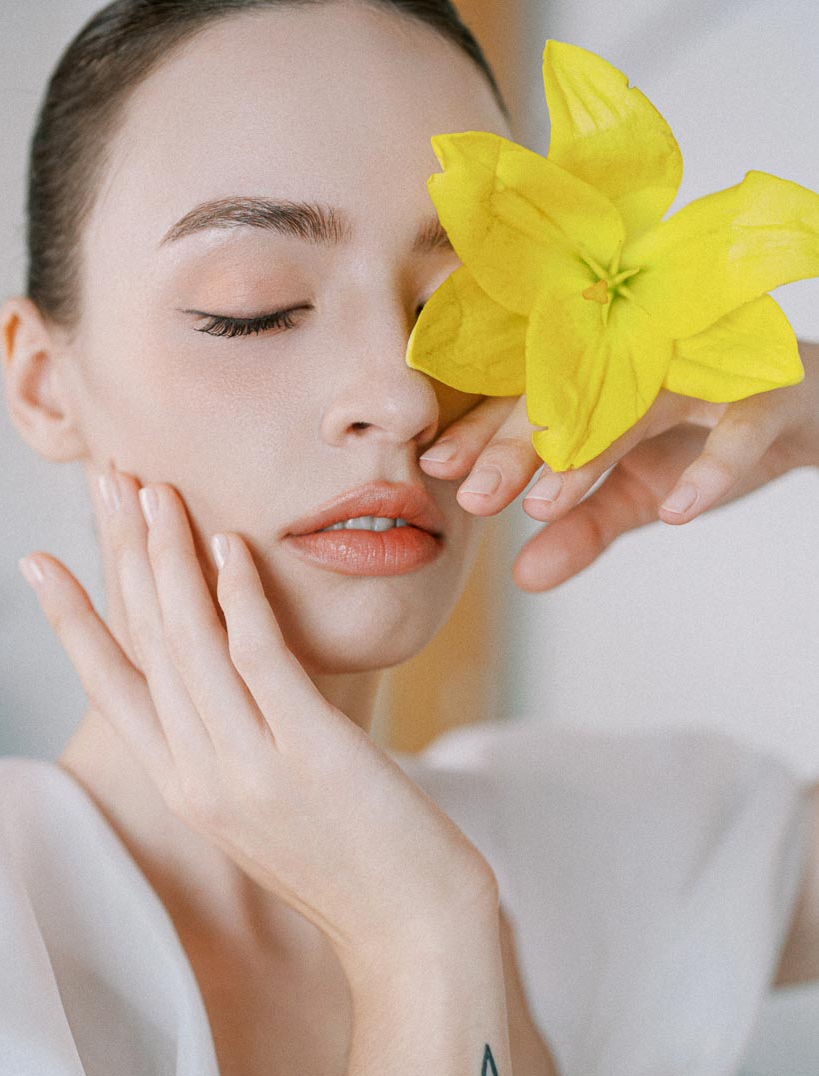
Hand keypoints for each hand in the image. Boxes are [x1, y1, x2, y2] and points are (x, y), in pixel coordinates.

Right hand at [18, 468, 498, 980]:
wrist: (412, 933)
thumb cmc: (354, 864)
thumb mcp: (269, 808)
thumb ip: (235, 748)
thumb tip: (232, 680)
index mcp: (185, 788)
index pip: (110, 688)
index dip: (71, 620)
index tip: (39, 563)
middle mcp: (200, 777)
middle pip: (144, 645)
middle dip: (119, 556)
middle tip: (104, 482)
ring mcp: (250, 768)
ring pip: (191, 643)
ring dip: (169, 558)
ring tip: (155, 490)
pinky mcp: (310, 754)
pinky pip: (260, 657)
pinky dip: (238, 596)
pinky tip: (229, 546)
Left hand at [420, 339, 818, 591]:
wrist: (809, 412)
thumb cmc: (705, 435)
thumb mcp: (637, 492)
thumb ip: (582, 528)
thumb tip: (522, 577)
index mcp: (603, 370)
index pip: (531, 392)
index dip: (483, 429)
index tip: (437, 470)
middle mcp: (647, 354)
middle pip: (571, 388)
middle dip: (518, 442)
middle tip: (476, 494)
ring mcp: (708, 367)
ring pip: (641, 399)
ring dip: (592, 450)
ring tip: (548, 501)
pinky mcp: (769, 391)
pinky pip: (738, 426)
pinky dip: (711, 466)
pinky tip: (678, 511)